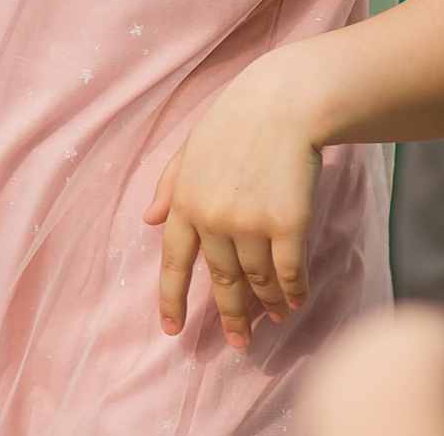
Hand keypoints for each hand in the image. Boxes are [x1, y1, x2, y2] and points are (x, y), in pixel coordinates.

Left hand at [145, 52, 325, 347]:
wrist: (284, 101)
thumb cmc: (237, 120)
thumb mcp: (190, 147)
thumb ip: (169, 184)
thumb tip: (147, 219)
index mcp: (185, 202)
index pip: (173, 262)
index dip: (171, 299)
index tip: (172, 330)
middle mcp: (213, 218)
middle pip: (221, 280)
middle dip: (230, 315)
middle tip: (237, 342)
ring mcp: (249, 223)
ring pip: (258, 279)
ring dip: (268, 303)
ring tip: (276, 317)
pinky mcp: (286, 223)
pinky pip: (289, 271)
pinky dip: (293, 290)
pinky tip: (296, 300)